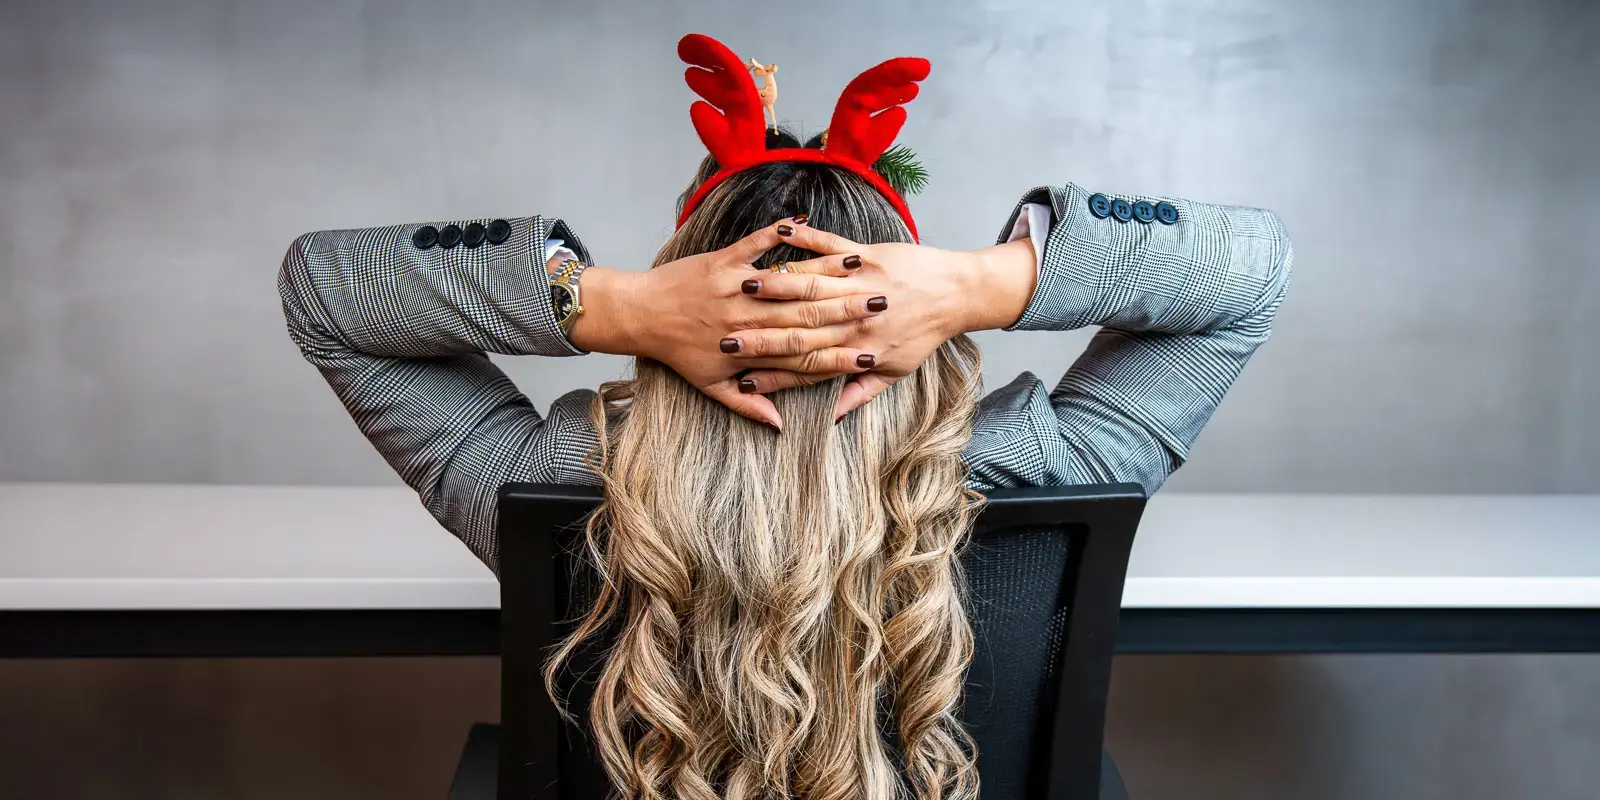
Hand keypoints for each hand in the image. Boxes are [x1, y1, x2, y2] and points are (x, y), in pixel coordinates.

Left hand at [567, 218, 890, 427]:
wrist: (640, 315)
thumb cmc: (677, 352)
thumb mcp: (710, 386)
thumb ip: (748, 405)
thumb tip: (778, 425)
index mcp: (750, 352)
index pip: (804, 357)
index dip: (839, 356)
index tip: (871, 354)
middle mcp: (747, 320)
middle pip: (806, 317)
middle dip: (846, 311)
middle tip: (881, 305)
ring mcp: (735, 289)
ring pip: (787, 281)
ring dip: (824, 272)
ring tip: (858, 267)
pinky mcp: (722, 262)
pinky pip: (754, 244)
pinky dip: (777, 233)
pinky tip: (802, 222)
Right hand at [727, 226, 1038, 419]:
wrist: (956, 294)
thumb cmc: (922, 334)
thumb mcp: (894, 372)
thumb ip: (859, 394)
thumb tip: (832, 420)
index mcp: (857, 349)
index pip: (805, 364)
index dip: (771, 372)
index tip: (740, 376)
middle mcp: (854, 318)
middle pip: (798, 327)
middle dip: (759, 333)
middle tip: (723, 337)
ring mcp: (858, 283)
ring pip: (808, 285)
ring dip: (773, 285)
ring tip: (741, 288)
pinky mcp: (865, 254)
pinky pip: (829, 244)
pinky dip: (804, 238)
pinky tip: (779, 234)